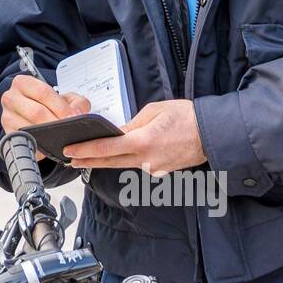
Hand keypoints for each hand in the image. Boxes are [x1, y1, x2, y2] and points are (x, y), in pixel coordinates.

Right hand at [0, 75, 90, 158]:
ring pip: (29, 127)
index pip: (43, 92)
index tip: (72, 117)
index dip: (60, 106)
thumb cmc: (49, 105)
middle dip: (55, 122)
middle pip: (36, 111)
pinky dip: (38, 143)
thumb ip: (77, 102)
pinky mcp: (7, 133)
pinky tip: (48, 143)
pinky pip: (24, 140)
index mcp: (23, 83)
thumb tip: (77, 114)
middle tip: (68, 129)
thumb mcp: (66, 99)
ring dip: (47, 133)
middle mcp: (11, 97)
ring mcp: (7, 116)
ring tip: (60, 135)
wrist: (36, 118)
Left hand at [63, 99, 206, 175]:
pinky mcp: (160, 171)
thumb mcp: (154, 111)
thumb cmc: (186, 117)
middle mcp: (146, 160)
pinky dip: (127, 159)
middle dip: (88, 161)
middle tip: (70, 160)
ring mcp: (154, 168)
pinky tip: (121, 154)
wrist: (213, 133)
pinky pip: (138, 164)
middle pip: (110, 162)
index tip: (70, 151)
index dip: (85, 150)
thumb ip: (131, 124)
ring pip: (123, 164)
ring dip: (106, 161)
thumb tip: (117, 133)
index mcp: (142, 142)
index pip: (106, 148)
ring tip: (88, 157)